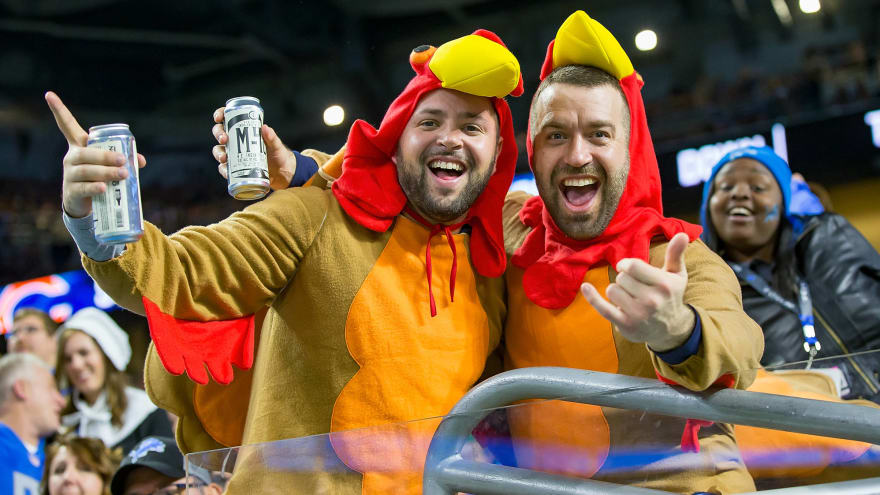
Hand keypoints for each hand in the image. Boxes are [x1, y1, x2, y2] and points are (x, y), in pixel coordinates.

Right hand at [46, 91, 145, 217]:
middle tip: (123, 160)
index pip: (66, 126)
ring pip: (86, 170)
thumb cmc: (99, 178)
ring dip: (105, 172)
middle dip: (105, 156)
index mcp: (79, 146)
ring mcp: (69, 174)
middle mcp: (71, 157)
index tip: (49, 94)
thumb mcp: (109, 166)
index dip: (58, 111)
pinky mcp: (71, 191)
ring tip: (122, 174)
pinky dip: (94, 187)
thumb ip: (125, 160)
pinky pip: (83, 188)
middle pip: (85, 153)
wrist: (85, 203)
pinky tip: (103, 187)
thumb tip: (140, 160)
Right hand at [212, 107, 296, 190]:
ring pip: (219, 151)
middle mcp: (237, 142)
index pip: (229, 119)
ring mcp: (235, 155)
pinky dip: (223, 170)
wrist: (283, 173)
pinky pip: (225, 169)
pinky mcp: (236, 169)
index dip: (220, 115)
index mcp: (245, 131)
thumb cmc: (279, 155)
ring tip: (224, 158)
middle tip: (224, 139)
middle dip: (219, 134)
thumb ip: (272, 138)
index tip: (218, 118)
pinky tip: (226, 171)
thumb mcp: (277, 145)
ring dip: (218, 153)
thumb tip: (265, 128)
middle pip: (220, 134)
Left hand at [580, 233, 694, 351]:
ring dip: (617, 291)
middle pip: (621, 278)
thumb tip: (682, 235)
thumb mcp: (677, 275)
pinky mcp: (625, 325)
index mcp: (664, 285)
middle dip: (625, 279)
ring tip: (630, 297)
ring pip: (612, 290)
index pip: (633, 266)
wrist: (671, 329)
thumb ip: (676, 254)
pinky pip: (603, 308)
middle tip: (635, 287)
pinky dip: (592, 297)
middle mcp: (652, 300)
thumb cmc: (671, 296)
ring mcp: (638, 314)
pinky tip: (585, 287)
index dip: (626, 264)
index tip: (628, 268)